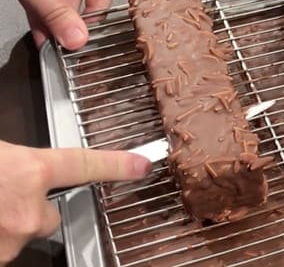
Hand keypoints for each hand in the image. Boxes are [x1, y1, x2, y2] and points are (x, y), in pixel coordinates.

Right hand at [0, 141, 151, 264]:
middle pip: (52, 215)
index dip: (117, 166)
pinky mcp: (0, 259)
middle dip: (34, 207)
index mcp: (30, 172)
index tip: (142, 166)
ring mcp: (14, 240)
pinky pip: (8, 246)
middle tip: (5, 193)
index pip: (86, 165)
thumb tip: (30, 162)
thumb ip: (22, 161)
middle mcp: (29, 210)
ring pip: (26, 232)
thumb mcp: (0, 155)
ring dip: (10, 223)